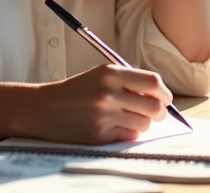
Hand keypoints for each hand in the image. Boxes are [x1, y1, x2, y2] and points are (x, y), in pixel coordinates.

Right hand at [26, 64, 171, 143]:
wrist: (44, 109)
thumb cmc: (76, 91)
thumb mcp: (101, 75)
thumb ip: (129, 80)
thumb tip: (160, 95)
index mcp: (111, 73)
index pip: (153, 82)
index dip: (164, 93)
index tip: (165, 98)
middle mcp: (108, 92)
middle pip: (153, 106)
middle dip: (160, 112)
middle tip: (156, 114)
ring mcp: (104, 115)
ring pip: (143, 124)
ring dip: (141, 124)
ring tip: (128, 119)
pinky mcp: (99, 134)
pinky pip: (128, 136)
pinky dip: (127, 133)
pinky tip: (113, 127)